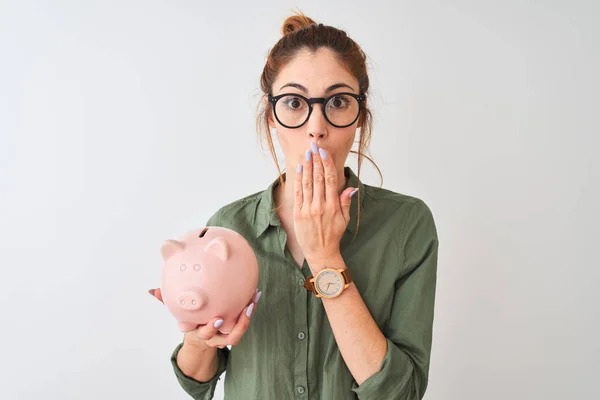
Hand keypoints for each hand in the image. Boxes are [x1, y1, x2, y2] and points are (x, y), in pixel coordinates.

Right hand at [149, 288, 261, 348]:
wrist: (199, 339)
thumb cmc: (190, 321)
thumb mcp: (178, 313)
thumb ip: (166, 302)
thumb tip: (152, 291)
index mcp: (200, 333)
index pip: (205, 334)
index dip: (211, 329)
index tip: (216, 319)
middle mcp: (214, 337)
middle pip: (228, 337)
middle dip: (238, 325)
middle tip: (245, 308)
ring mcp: (225, 335)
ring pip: (239, 332)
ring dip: (248, 318)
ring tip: (253, 300)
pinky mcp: (234, 329)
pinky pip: (244, 323)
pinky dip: (250, 310)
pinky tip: (254, 295)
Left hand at [294, 142, 357, 264]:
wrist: (320, 252)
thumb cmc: (333, 234)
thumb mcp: (344, 219)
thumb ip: (346, 202)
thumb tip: (351, 188)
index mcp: (333, 206)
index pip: (330, 180)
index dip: (327, 164)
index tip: (324, 152)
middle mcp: (320, 205)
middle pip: (318, 178)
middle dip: (316, 160)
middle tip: (314, 146)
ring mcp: (308, 209)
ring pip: (308, 183)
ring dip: (307, 166)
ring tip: (307, 153)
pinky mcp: (298, 213)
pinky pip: (298, 193)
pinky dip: (299, 180)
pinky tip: (300, 169)